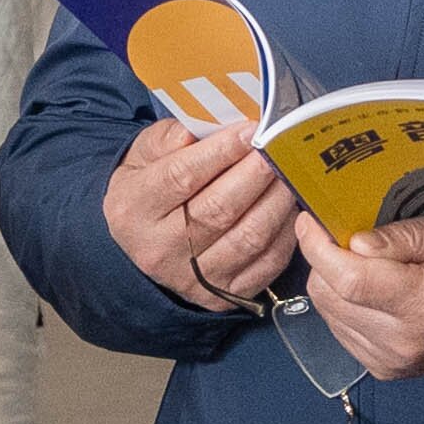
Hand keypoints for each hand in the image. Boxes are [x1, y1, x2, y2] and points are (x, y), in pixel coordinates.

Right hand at [104, 119, 302, 308]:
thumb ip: (166, 140)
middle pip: (218, 210)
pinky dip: (285, 233)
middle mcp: (159, 249)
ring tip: (289, 172)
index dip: (221, 152)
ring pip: (247, 238)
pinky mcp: (223, 294)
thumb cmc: (150, 188)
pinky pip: (266, 263)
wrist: (143, 244)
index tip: (251, 130)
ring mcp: (192, 278)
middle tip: (278, 147)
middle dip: (256, 174)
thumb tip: (196, 132)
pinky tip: (290, 207)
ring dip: (277, 202)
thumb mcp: (141, 157)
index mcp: (132, 210)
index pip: (181, 177)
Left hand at [294, 208, 423, 379]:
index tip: (310, 218)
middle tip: (345, 235)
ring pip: (328, 313)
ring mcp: (392, 361)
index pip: (348, 278)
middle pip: (329, 296)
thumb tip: (355, 241)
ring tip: (366, 262)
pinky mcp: (385, 369)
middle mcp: (403, 341)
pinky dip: (344, 304)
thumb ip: (402, 236)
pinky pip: (341, 330)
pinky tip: (370, 288)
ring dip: (333, 282)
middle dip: (325, 260)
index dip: (318, 245)